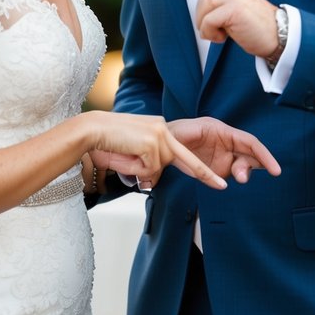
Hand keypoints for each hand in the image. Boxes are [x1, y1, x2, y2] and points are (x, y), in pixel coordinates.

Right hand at [86, 112, 228, 189]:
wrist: (92, 130)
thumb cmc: (105, 142)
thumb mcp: (132, 154)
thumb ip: (147, 164)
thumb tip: (153, 179)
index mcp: (159, 128)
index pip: (183, 152)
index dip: (200, 169)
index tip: (218, 181)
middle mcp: (163, 128)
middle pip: (185, 159)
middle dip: (205, 175)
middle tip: (222, 186)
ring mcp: (160, 134)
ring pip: (157, 168)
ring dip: (138, 169)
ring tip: (123, 154)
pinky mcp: (153, 142)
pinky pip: (149, 169)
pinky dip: (134, 168)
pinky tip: (124, 153)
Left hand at [154, 0, 279, 57]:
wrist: (276, 33)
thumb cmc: (250, 22)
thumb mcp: (231, 5)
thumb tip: (197, 3)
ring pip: (201, 9)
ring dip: (206, 27)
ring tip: (221, 33)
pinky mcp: (233, 7)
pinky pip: (208, 23)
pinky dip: (212, 34)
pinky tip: (225, 37)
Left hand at [168, 117, 280, 183]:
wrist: (162, 143)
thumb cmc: (175, 133)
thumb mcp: (185, 132)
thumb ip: (198, 146)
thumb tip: (215, 166)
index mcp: (223, 131)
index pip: (250, 143)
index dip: (264, 155)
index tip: (275, 170)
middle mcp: (227, 145)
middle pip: (250, 156)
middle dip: (252, 167)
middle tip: (241, 178)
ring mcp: (223, 158)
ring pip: (242, 167)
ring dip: (243, 174)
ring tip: (236, 179)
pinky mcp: (216, 170)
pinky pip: (229, 177)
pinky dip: (230, 182)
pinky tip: (222, 183)